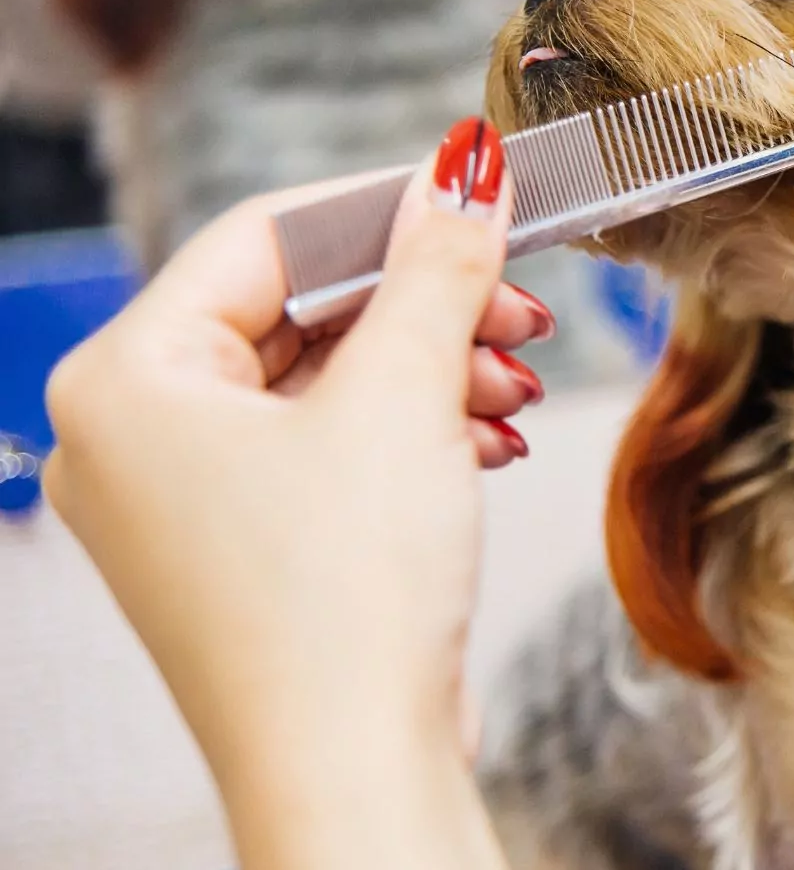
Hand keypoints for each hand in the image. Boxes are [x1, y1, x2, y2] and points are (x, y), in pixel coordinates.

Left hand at [43, 119, 534, 869]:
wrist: (356, 771)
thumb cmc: (342, 600)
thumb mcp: (403, 397)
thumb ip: (437, 266)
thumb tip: (465, 166)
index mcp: (129, 377)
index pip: (267, 236)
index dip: (389, 207)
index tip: (482, 192)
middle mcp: (139, 433)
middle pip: (304, 310)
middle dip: (429, 306)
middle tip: (521, 303)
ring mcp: (191, 498)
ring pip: (330, 382)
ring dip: (437, 372)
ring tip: (517, 388)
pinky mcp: (251, 548)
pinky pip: (333, 448)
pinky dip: (415, 433)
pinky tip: (490, 441)